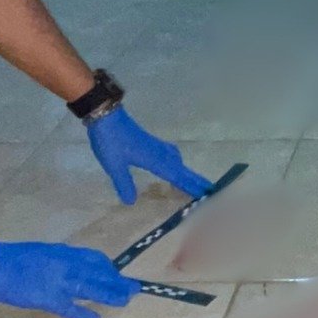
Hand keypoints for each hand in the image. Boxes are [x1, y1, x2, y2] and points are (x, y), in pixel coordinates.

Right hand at [0, 240, 139, 317]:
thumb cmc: (13, 257)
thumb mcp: (42, 252)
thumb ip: (59, 260)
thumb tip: (72, 268)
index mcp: (64, 252)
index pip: (95, 259)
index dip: (108, 268)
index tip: (115, 275)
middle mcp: (67, 265)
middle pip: (100, 274)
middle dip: (118, 282)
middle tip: (132, 289)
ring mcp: (60, 282)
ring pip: (93, 289)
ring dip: (110, 295)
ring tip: (123, 301)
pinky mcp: (49, 299)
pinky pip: (72, 308)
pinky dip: (84, 314)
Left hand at [86, 106, 212, 204]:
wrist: (106, 115)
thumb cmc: (111, 140)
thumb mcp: (114, 165)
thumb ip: (124, 183)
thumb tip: (132, 202)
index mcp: (154, 160)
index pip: (177, 176)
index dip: (191, 186)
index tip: (207, 193)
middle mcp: (159, 153)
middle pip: (182, 169)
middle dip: (195, 180)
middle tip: (210, 190)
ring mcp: (156, 146)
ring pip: (177, 161)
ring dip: (186, 172)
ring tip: (193, 182)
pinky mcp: (150, 142)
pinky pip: (170, 155)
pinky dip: (177, 163)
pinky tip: (173, 164)